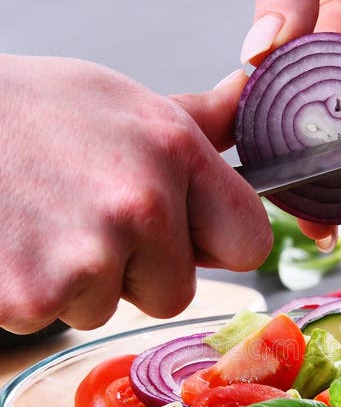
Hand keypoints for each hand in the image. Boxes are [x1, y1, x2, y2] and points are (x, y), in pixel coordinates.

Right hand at [0, 57, 270, 332]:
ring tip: (35, 221)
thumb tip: (249, 87)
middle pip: (175, 293)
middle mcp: (141, 205)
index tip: (180, 234)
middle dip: (133, 271)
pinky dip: (26, 293)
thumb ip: (197, 119)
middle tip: (78, 217)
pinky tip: (8, 242)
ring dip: (74, 282)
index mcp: (174, 151)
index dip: (213, 245)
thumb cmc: (26, 113)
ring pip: (106, 309)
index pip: (249, 241)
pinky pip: (50, 318)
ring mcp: (87, 255)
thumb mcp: (118, 101)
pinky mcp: (32, 297)